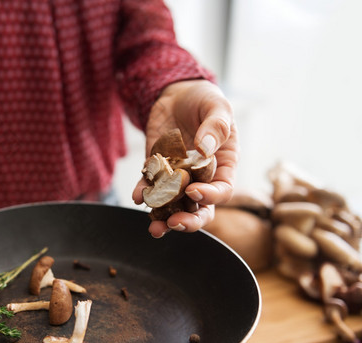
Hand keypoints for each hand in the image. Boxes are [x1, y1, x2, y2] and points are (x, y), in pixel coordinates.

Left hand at [132, 80, 238, 236]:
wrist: (178, 94)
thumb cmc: (205, 100)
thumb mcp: (217, 107)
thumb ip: (216, 126)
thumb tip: (205, 148)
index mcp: (223, 166)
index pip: (222, 190)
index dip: (210, 196)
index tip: (194, 192)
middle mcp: (201, 177)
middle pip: (199, 208)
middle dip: (188, 220)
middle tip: (174, 223)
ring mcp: (177, 176)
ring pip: (174, 205)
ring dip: (164, 219)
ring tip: (155, 229)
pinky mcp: (157, 169)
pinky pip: (151, 187)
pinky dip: (144, 194)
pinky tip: (138, 197)